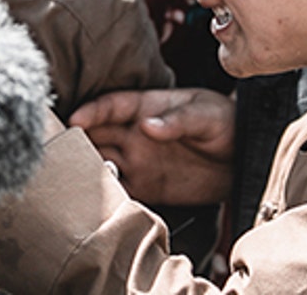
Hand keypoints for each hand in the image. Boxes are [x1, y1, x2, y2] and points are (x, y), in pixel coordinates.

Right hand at [70, 88, 234, 205]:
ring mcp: (139, 159)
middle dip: (77, 140)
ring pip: (101, 162)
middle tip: (61, 151)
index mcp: (147, 108)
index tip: (76, 119)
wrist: (245, 158)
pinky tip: (96, 200)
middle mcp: (135, 133)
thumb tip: (148, 125)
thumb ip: (178, 120)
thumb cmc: (226, 124)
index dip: (93, 111)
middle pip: (97, 134)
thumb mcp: (206, 115)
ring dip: (87, 168)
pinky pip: (119, 190)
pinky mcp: (146, 186)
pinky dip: (106, 195)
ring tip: (72, 177)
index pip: (112, 106)